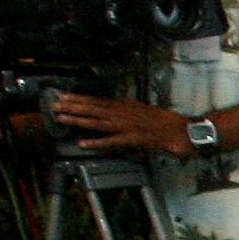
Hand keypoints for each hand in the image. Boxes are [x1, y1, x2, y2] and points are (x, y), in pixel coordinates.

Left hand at [43, 91, 188, 157]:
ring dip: (79, 120)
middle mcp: (125, 113)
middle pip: (94, 108)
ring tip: (61, 118)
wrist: (185, 131)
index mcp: (127, 105)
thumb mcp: (146, 111)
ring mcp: (128, 126)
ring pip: (98, 122)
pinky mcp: (134, 139)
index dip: (80, 98)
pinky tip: (83, 143)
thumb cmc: (168, 122)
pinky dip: (97, 142)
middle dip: (73, 106)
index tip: (64, 96)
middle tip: (53, 104)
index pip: (99, 100)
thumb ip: (130, 111)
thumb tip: (117, 112)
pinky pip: (112, 142)